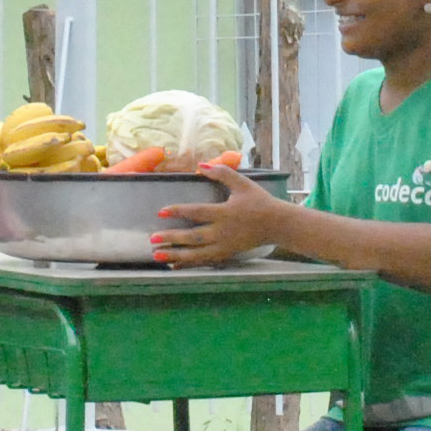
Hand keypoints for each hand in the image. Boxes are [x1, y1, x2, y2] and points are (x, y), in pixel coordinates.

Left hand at [150, 162, 282, 266]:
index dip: (178, 211)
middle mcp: (222, 232)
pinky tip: (175, 265)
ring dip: (176, 255)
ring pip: (197, 253)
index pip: (197, 212)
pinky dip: (189, 264)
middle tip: (153, 239)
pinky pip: (205, 261)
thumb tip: (200, 164)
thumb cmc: (259, 202)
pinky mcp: (227, 254)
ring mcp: (224, 246)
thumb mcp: (242, 183)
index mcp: (225, 213)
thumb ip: (222, 173)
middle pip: (193, 237)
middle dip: (172, 239)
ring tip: (157, 257)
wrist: (278, 224)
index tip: (161, 212)